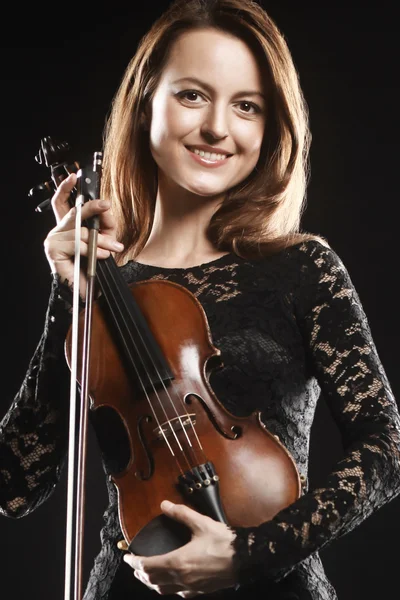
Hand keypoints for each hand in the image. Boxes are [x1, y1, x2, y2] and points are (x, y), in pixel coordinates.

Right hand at [44, 172, 123, 298]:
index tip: (74, 176)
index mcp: (67, 226)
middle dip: (92, 209)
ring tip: (113, 248)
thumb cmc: (93, 266)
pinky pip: (78, 245)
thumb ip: (106, 224)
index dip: (65, 188)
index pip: (62, 202)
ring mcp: (53, 240)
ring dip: (101, 240)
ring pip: (81, 232)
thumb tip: (107, 210)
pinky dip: (93, 250)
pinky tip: (102, 255)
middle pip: (74, 213)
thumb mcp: (104, 240)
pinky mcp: (53, 252)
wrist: (85, 292)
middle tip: (106, 206)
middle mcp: (58, 231)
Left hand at [123, 500, 237, 596]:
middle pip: (152, 581)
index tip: (127, 557)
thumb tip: (164, 505)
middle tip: (134, 565)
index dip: (134, 562)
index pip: (147, 566)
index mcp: (178, 562)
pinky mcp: (199, 591)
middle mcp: (181, 579)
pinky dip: (168, 587)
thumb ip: (180, 514)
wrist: (246, 560)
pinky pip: (177, 593)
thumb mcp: (200, 523)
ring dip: (151, 582)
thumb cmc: (224, 542)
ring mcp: (190, 588)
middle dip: (140, 573)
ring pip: (163, 590)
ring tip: (147, 575)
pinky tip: (171, 581)